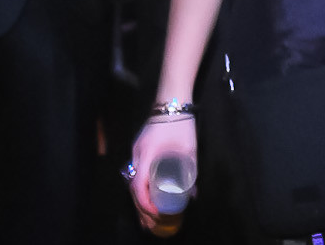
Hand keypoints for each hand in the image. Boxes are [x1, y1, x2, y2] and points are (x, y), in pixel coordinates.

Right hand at [129, 116, 197, 231]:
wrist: (171, 100)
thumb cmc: (181, 124)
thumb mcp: (189, 149)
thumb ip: (190, 172)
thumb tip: (192, 195)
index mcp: (147, 154)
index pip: (139, 185)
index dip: (145, 203)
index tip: (155, 215)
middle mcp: (137, 153)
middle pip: (132, 186)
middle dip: (140, 208)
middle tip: (149, 224)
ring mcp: (136, 149)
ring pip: (132, 180)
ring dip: (138, 199)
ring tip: (146, 216)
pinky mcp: (139, 147)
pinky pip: (135, 172)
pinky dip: (138, 187)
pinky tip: (144, 195)